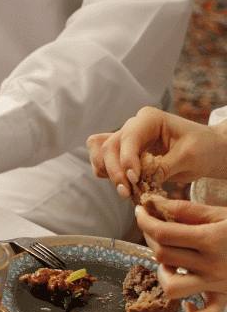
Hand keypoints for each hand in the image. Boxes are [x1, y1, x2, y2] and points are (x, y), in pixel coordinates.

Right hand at [87, 107, 226, 198]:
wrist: (208, 153)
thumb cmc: (203, 148)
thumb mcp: (188, 157)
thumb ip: (162, 167)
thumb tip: (139, 180)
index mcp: (149, 119)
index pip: (128, 138)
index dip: (127, 159)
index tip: (134, 179)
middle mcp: (133, 127)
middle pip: (109, 147)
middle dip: (115, 171)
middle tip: (126, 192)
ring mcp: (126, 141)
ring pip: (101, 156)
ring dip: (109, 175)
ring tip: (126, 192)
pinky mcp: (124, 156)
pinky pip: (104, 164)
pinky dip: (110, 177)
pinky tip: (125, 186)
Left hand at [137, 197, 226, 311]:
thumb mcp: (222, 214)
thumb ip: (187, 209)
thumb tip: (153, 203)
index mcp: (212, 239)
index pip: (164, 233)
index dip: (145, 221)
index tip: (139, 212)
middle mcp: (213, 264)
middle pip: (163, 255)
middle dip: (150, 239)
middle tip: (154, 229)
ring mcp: (217, 284)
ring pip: (173, 287)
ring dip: (163, 274)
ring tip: (171, 262)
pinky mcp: (225, 298)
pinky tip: (188, 300)